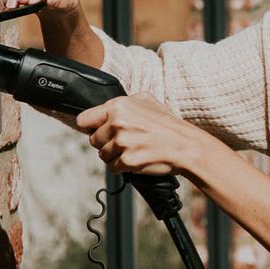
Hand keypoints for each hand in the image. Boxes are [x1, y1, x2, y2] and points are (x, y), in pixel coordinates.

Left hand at [77, 94, 206, 177]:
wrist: (186, 146)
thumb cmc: (168, 125)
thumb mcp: (147, 100)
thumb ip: (124, 102)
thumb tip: (106, 108)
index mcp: (118, 106)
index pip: (83, 120)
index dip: (90, 127)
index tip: (97, 131)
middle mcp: (117, 123)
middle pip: (93, 140)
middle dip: (106, 143)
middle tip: (125, 142)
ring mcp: (122, 143)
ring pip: (102, 155)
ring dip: (115, 156)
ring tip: (133, 150)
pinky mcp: (128, 160)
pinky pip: (113, 168)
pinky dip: (122, 167)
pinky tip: (136, 159)